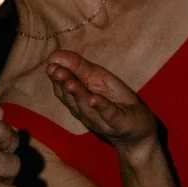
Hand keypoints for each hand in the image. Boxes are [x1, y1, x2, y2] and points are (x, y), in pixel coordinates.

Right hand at [47, 53, 162, 159]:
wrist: (137, 131)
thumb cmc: (115, 101)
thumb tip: (56, 55)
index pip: (64, 88)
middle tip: (54, 71)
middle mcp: (86, 111)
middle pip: (72, 98)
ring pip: (87, 107)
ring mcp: (102, 119)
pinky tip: (94, 99)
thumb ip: (79, 68)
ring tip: (70, 83)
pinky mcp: (119, 123)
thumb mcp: (98, 80)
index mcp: (80, 99)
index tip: (50, 63)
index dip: (57, 76)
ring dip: (78, 94)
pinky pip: (109, 115)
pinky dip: (102, 107)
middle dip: (63, 84)